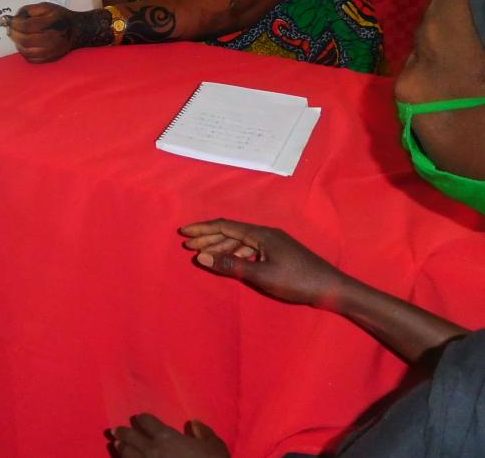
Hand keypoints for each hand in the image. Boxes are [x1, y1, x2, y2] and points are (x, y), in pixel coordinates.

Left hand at [2, 3, 75, 62]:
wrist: (76, 31)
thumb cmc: (59, 17)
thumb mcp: (45, 6)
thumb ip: (27, 11)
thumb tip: (10, 18)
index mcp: (53, 22)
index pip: (28, 26)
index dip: (15, 24)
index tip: (9, 21)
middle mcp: (54, 39)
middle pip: (26, 40)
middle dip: (13, 34)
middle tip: (10, 29)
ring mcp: (52, 51)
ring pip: (26, 51)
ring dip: (17, 43)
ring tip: (16, 35)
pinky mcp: (50, 59)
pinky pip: (30, 58)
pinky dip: (23, 51)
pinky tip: (23, 44)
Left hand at [111, 415, 228, 456]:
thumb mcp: (216, 447)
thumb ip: (204, 433)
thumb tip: (194, 424)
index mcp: (167, 438)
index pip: (147, 422)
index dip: (142, 419)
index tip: (139, 419)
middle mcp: (152, 451)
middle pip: (131, 437)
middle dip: (123, 432)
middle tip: (115, 431)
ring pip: (127, 455)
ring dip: (121, 449)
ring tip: (116, 445)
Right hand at [180, 219, 349, 306]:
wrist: (331, 288)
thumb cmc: (296, 281)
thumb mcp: (261, 274)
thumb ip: (231, 265)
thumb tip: (202, 257)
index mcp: (261, 234)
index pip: (225, 226)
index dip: (203, 229)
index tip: (184, 233)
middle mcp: (265, 234)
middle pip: (231, 233)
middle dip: (208, 239)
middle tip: (188, 247)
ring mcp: (273, 244)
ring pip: (240, 242)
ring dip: (220, 248)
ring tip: (203, 256)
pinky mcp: (278, 254)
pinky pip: (250, 250)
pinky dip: (235, 255)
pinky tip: (228, 263)